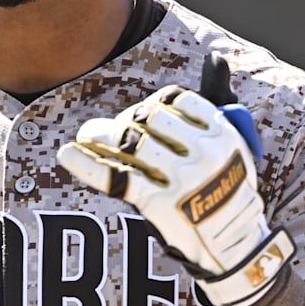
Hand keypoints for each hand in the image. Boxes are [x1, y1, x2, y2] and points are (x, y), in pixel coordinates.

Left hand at [57, 54, 293, 305]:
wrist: (235, 247)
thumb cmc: (230, 191)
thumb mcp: (236, 145)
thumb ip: (221, 102)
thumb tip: (215, 57)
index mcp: (222, 133)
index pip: (175, 100)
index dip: (152, 104)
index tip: (141, 115)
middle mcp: (203, 152)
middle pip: (147, 117)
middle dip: (124, 119)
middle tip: (107, 129)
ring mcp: (180, 178)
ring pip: (129, 141)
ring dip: (100, 134)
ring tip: (87, 136)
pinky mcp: (158, 204)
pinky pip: (115, 177)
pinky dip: (86, 164)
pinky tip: (67, 155)